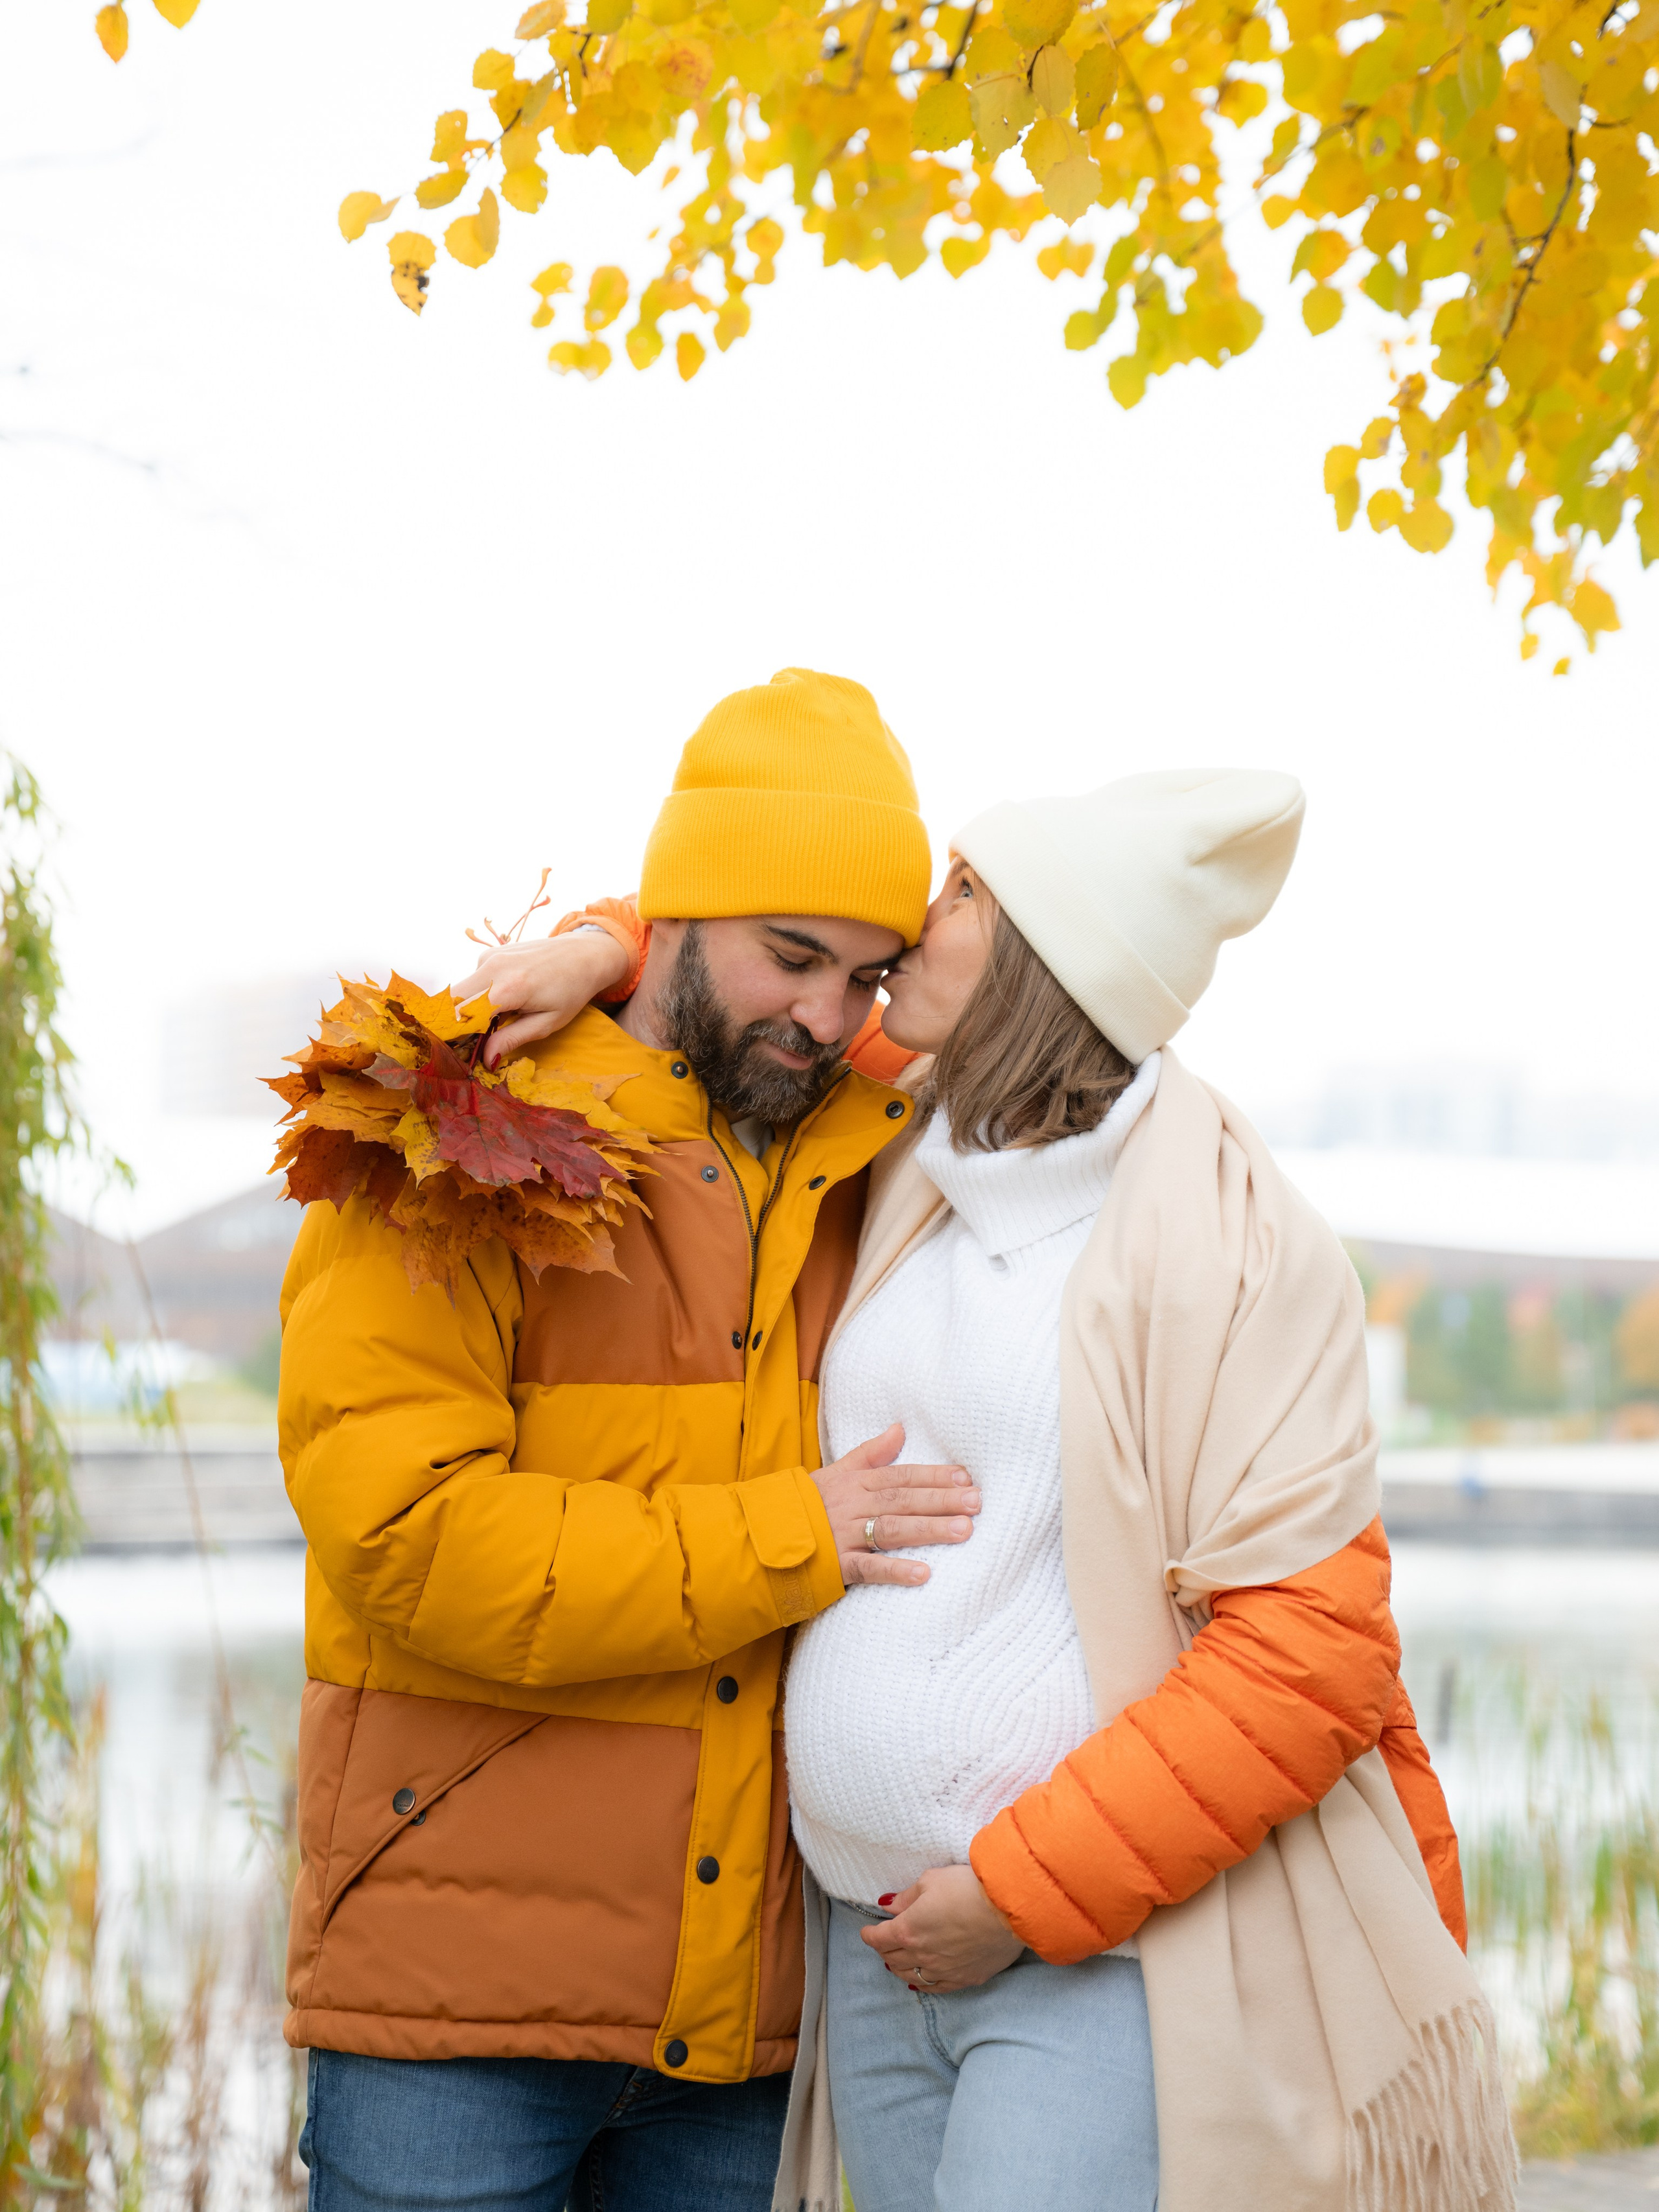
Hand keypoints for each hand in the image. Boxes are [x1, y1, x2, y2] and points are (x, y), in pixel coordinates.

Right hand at [450, 932, 630, 1067]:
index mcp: (508, 988)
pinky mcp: (490, 952)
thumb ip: (512, 1039)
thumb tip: (485, 1059)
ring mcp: (489, 956)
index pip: (461, 1015)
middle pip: (453, 1001)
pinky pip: (473, 979)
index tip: (459, 1052)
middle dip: (456, 1023)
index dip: (455, 1035)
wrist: (584, 953)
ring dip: (470, 1009)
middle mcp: (492, 967)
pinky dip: (480, 994)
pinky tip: (503, 1000)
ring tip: (499, 1019)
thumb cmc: (571, 990)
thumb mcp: (547, 1023)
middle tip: (474, 1041)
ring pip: (461, 990)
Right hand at [811, 1424, 978, 1588]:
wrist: (762, 1536)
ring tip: (964, 1531)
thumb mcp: (835, 1472)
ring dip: (929, 1529)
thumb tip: (900, 1428)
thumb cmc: (805, 1504)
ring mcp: (844, 1535)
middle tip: (977, 1502)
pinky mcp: (837, 1565)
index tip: (966, 1477)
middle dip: (941, 1499)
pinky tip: (924, 1574)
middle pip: (902, 1500)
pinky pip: (868, 1568)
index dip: (933, 1476)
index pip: (899, 1476)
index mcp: (855, 1483)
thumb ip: (869, 1453)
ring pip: (892, 1529)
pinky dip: (895, 1570)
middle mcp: (853, 1506)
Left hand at [861, 1865, 1023, 1992]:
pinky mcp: (965, 1978)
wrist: (1009, 1907)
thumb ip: (907, 1897)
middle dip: (884, 1949)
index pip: (879, 1938)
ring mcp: (944, 1970)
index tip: (867, 1931)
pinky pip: (937, 1987)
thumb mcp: (932, 1880)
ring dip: (899, 1968)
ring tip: (896, 1962)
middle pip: (893, 1958)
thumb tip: (889, 1906)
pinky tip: (920, 1981)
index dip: (869, 1934)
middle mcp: (922, 1954)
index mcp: (909, 1929)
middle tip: (883, 1942)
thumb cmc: (969, 1887)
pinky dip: (924, 1983)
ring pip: (911, 1976)